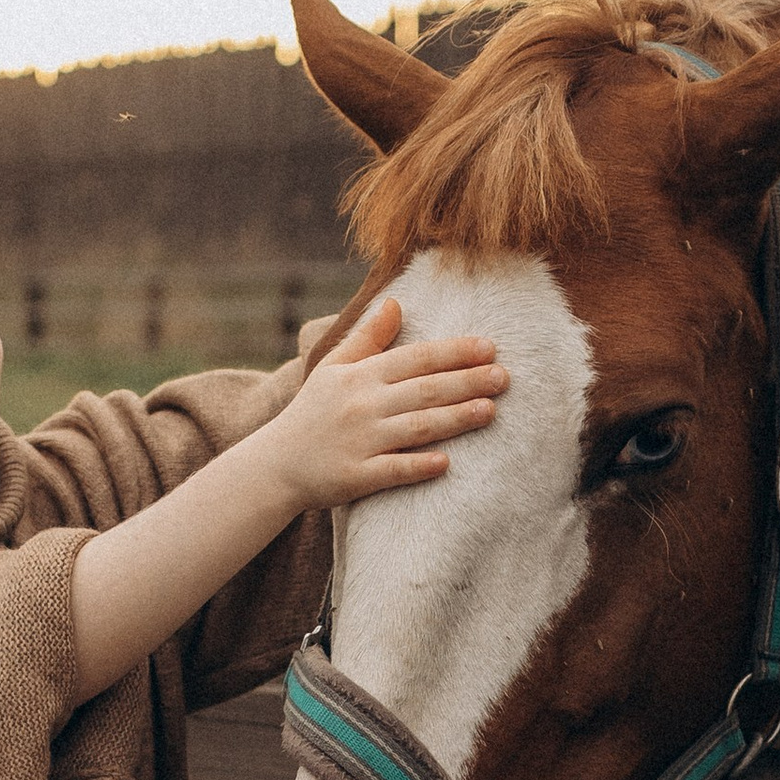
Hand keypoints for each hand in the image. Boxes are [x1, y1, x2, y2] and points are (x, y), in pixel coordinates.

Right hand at [259, 293, 500, 512]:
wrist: (275, 465)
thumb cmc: (311, 413)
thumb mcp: (333, 368)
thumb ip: (367, 338)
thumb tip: (396, 303)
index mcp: (361, 376)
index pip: (416, 359)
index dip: (454, 352)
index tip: (489, 347)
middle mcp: (363, 405)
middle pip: (424, 390)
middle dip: (466, 382)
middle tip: (504, 377)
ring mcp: (360, 441)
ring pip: (416, 427)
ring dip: (455, 418)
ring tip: (491, 410)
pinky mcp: (357, 476)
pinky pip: (393, 470)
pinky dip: (418, 466)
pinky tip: (446, 463)